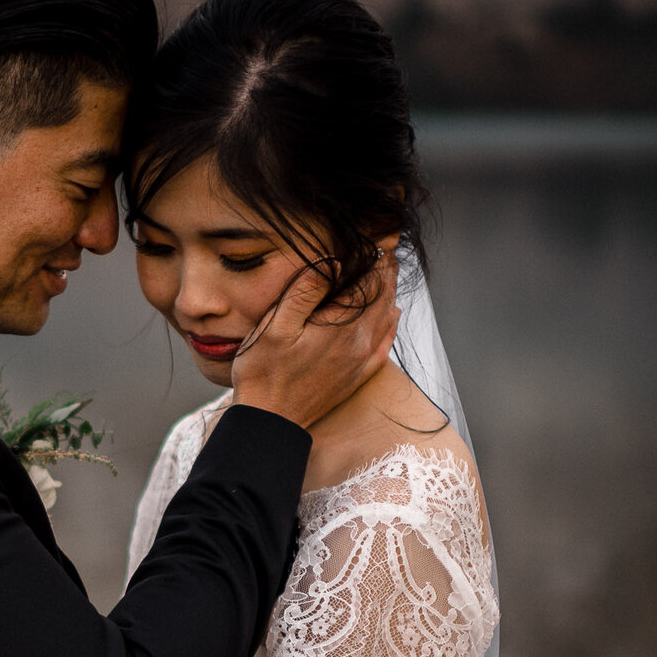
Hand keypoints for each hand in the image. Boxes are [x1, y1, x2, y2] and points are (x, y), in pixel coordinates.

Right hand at [228, 248, 400, 428]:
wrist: (271, 422)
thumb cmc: (264, 373)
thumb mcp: (274, 327)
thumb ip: (305, 292)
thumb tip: (334, 261)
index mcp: (339, 326)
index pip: (369, 281)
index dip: (377, 255)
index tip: (382, 234)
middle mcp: (358, 342)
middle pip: (382, 296)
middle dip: (386, 269)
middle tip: (387, 245)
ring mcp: (360, 361)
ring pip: (386, 317)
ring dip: (390, 291)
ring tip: (390, 269)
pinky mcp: (357, 376)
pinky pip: (384, 344)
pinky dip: (392, 323)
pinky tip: (392, 314)